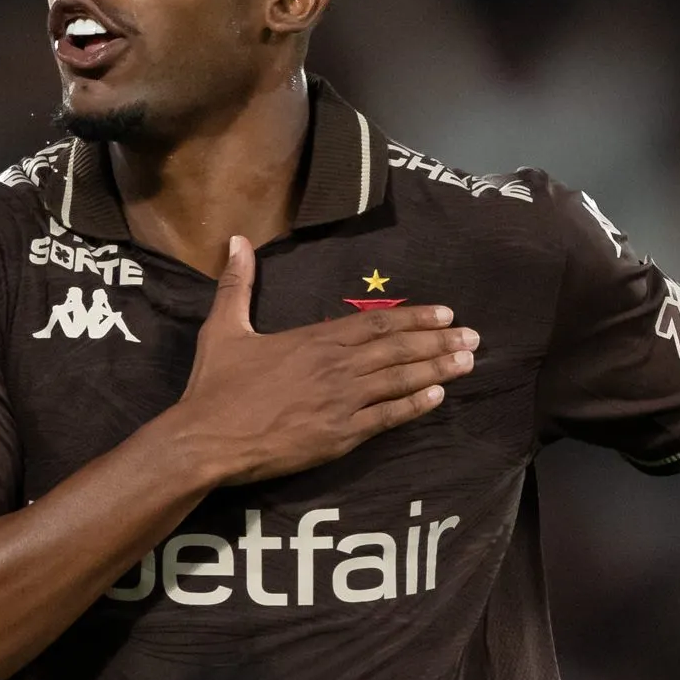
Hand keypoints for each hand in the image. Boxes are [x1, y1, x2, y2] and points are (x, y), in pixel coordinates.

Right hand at [168, 235, 477, 484]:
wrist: (206, 439)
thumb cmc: (214, 386)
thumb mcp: (222, 328)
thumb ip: (237, 284)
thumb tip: (237, 239)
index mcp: (313, 340)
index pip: (375, 324)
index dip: (414, 318)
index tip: (445, 312)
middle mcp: (335, 366)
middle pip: (398, 348)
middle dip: (439, 341)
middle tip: (473, 336)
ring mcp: (341, 402)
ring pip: (400, 380)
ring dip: (437, 369)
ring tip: (468, 362)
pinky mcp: (340, 435)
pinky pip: (387, 417)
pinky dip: (415, 405)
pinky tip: (438, 396)